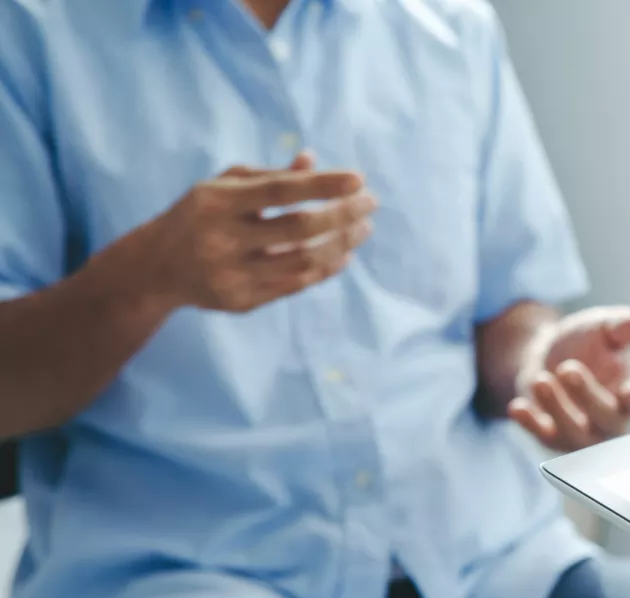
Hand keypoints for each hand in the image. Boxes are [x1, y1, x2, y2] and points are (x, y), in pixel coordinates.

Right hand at [130, 151, 375, 312]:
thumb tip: (314, 160)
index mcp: (216, 202)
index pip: (279, 191)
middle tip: (371, 203)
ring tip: (363, 228)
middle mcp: (222, 239)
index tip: (359, 179)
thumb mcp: (223, 187)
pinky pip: (296, 284)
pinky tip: (343, 253)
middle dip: (342, 215)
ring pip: (303, 261)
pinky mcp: (241, 301)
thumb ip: (268, 175)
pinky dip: (326, 268)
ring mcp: (231, 274)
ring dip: (342, 244)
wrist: (155, 268)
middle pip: (298, 229)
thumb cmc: (199, 216)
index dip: (322, 185)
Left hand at [508, 305, 629, 450]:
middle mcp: (612, 419)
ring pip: (576, 434)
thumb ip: (622, 326)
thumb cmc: (586, 342)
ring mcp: (583, 433)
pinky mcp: (553, 436)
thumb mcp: (602, 326)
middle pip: (608, 419)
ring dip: (558, 409)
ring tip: (541, 380)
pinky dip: (530, 424)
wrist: (547, 353)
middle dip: (588, 396)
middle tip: (567, 368)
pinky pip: (544, 437)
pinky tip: (518, 407)